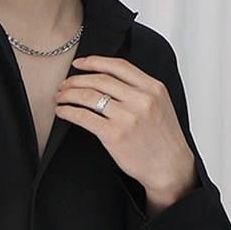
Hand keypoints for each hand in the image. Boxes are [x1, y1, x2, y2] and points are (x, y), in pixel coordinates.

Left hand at [55, 54, 197, 207]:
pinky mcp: (114, 135)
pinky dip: (69, 112)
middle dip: (76, 80)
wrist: (170, 168)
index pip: (118, 66)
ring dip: (69, 94)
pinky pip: (84, 117)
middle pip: (100, 79)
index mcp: (153, 88)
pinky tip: (62, 111)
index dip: (94, 61)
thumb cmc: (164, 141)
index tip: (79, 63)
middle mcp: (140, 99)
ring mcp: (127, 117)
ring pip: (89, 96)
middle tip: (64, 84)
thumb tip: (109, 82)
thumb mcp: (160, 106)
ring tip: (60, 97)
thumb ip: (140, 91)